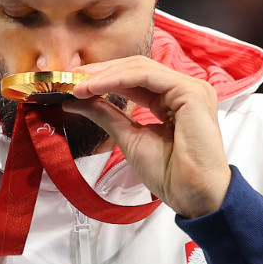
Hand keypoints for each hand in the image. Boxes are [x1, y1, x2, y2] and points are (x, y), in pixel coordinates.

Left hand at [62, 56, 230, 217]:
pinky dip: (116, 79)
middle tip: (69, 78)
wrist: (193, 195)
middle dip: (101, 71)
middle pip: (136, 68)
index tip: (73, 85)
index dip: (103, 78)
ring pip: (140, 68)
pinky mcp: (191, 92)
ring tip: (77, 85)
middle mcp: (184, 89)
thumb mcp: (129, 137)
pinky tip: (94, 87)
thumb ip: (106, 114)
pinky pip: (146, 76)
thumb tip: (77, 100)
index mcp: (174, 100)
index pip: (135, 78)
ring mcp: (191, 88)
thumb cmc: (171, 174)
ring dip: (105, 74)